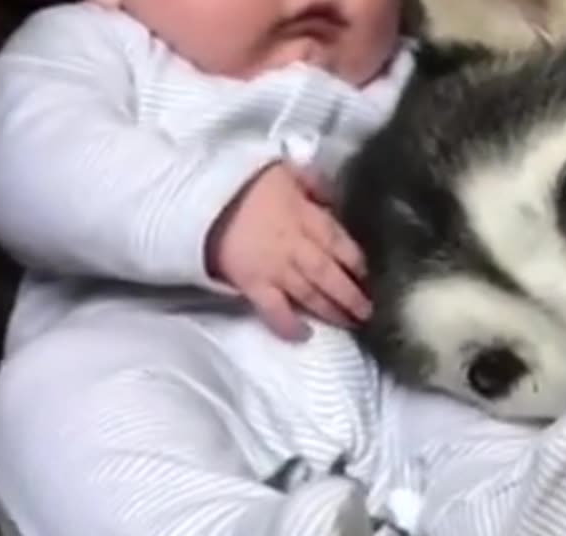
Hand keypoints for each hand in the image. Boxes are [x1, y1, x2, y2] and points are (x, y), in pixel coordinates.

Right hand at [206, 162, 369, 341]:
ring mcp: (275, 268)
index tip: (368, 275)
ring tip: (350, 323)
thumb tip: (335, 198)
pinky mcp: (252, 285)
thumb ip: (313, 183)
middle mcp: (296, 246)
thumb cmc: (241, 182)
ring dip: (332, 311)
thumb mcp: (284, 170)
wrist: (196, 197)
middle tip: (368, 312)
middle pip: (330, 274)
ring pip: (311, 294)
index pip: (340, 241)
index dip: (356, 261)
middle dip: (352, 295)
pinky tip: (304, 335)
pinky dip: (289, 325)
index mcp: (305, 216)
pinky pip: (274, 310)